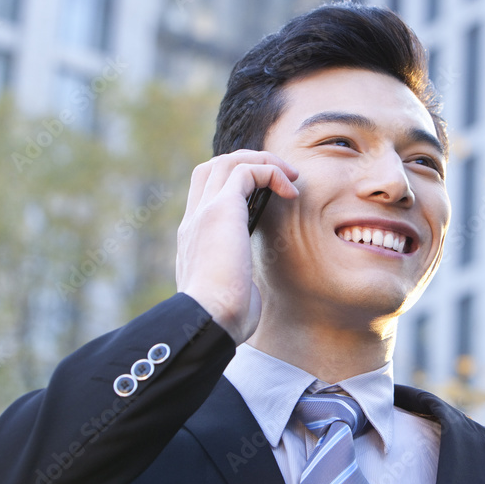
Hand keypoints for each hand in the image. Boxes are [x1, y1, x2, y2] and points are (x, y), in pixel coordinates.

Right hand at [176, 150, 298, 343]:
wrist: (207, 321)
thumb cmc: (221, 318)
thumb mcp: (227, 292)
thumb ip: (233, 279)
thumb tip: (245, 289)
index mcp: (193, 239)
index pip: (204, 193)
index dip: (233, 184)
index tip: (265, 196)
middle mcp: (194, 220)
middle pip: (212, 168)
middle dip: (248, 164)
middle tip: (280, 178)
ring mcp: (204, 212)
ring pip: (227, 162)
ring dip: (263, 162)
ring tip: (291, 176)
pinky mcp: (221, 210)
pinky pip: (246, 171)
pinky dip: (271, 172)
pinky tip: (290, 190)